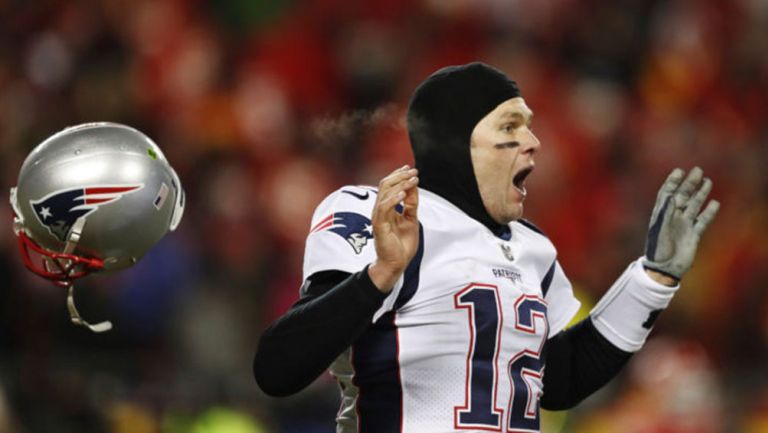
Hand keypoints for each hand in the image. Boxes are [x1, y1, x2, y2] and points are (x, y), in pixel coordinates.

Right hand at [368, 165, 419, 292]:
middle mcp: (380, 210)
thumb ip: (411, 204)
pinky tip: (403, 194)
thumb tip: (414, 187)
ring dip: (400, 184)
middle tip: (414, 172)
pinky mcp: (379, 225)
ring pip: (384, 193)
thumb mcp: (411, 219)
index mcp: (386, 208)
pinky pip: (384, 208)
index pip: (388, 185)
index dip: (398, 175)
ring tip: (413, 180)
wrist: (396, 264)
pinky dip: (393, 199)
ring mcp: (378, 217)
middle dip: (400, 176)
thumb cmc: (401, 245)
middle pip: (385, 185)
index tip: (411, 168)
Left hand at [643, 167, 719, 280]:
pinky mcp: (694, 235)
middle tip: (698, 170)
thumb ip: (665, 213)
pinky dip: (709, 212)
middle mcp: (673, 217)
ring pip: (694, 206)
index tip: (679, 171)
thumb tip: (672, 196)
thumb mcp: (658, 230)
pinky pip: (703, 221)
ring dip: (700, 194)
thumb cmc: (657, 250)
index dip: (672, 182)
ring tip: (708, 181)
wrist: (664, 269)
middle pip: (682, 196)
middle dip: (689, 184)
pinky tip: (715, 203)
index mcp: (661, 214)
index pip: (667, 194)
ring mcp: (684, 225)